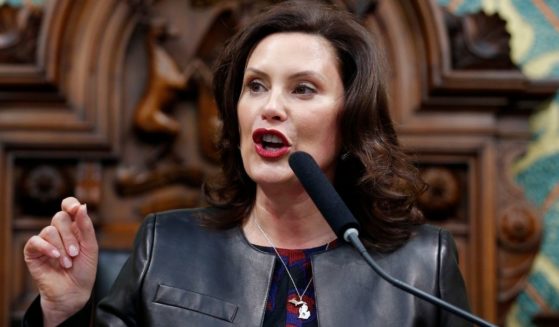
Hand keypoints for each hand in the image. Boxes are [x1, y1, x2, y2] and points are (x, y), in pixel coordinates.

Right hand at [24, 197, 97, 326]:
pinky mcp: (33, 252)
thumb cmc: (84, 269)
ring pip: (49, 230)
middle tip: (75, 254)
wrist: (74, 291)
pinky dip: (47, 248)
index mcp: (74, 227)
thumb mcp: (90, 247)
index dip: (70, 204)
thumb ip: (86, 226)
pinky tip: (55, 257)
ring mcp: (45, 241)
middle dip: (69, 236)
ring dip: (61, 247)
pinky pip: (35, 241)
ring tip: (67, 263)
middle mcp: (59, 231)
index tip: (76, 210)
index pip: (68, 206)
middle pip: (59, 218)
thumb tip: (81, 206)